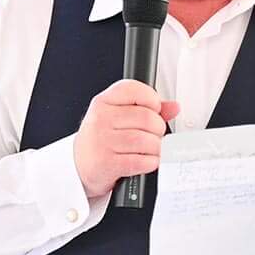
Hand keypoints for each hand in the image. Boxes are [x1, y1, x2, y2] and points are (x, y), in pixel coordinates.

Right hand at [72, 79, 180, 200]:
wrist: (80, 165)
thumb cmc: (102, 138)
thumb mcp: (118, 117)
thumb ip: (147, 109)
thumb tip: (173, 107)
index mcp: (103, 102)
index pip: (134, 90)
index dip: (151, 99)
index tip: (153, 110)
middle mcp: (100, 119)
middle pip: (147, 118)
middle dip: (158, 129)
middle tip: (153, 134)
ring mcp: (102, 141)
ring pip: (146, 141)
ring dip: (156, 148)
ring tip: (150, 149)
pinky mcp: (107, 163)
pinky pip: (141, 161)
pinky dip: (150, 162)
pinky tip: (145, 161)